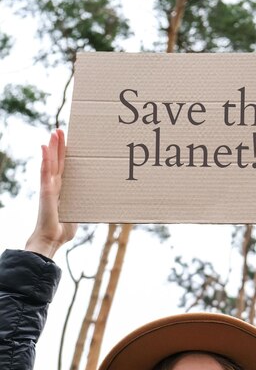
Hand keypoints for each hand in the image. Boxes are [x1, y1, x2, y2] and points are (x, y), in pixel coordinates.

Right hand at [25, 129, 77, 258]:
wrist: (51, 240)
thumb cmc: (63, 230)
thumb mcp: (78, 213)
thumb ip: (84, 206)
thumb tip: (98, 204)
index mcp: (62, 189)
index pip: (64, 167)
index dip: (65, 154)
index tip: (68, 141)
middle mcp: (54, 185)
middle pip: (57, 161)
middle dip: (58, 145)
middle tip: (60, 129)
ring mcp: (49, 187)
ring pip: (51, 163)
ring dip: (52, 147)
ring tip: (54, 133)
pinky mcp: (46, 192)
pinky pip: (45, 173)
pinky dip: (44, 160)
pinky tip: (44, 148)